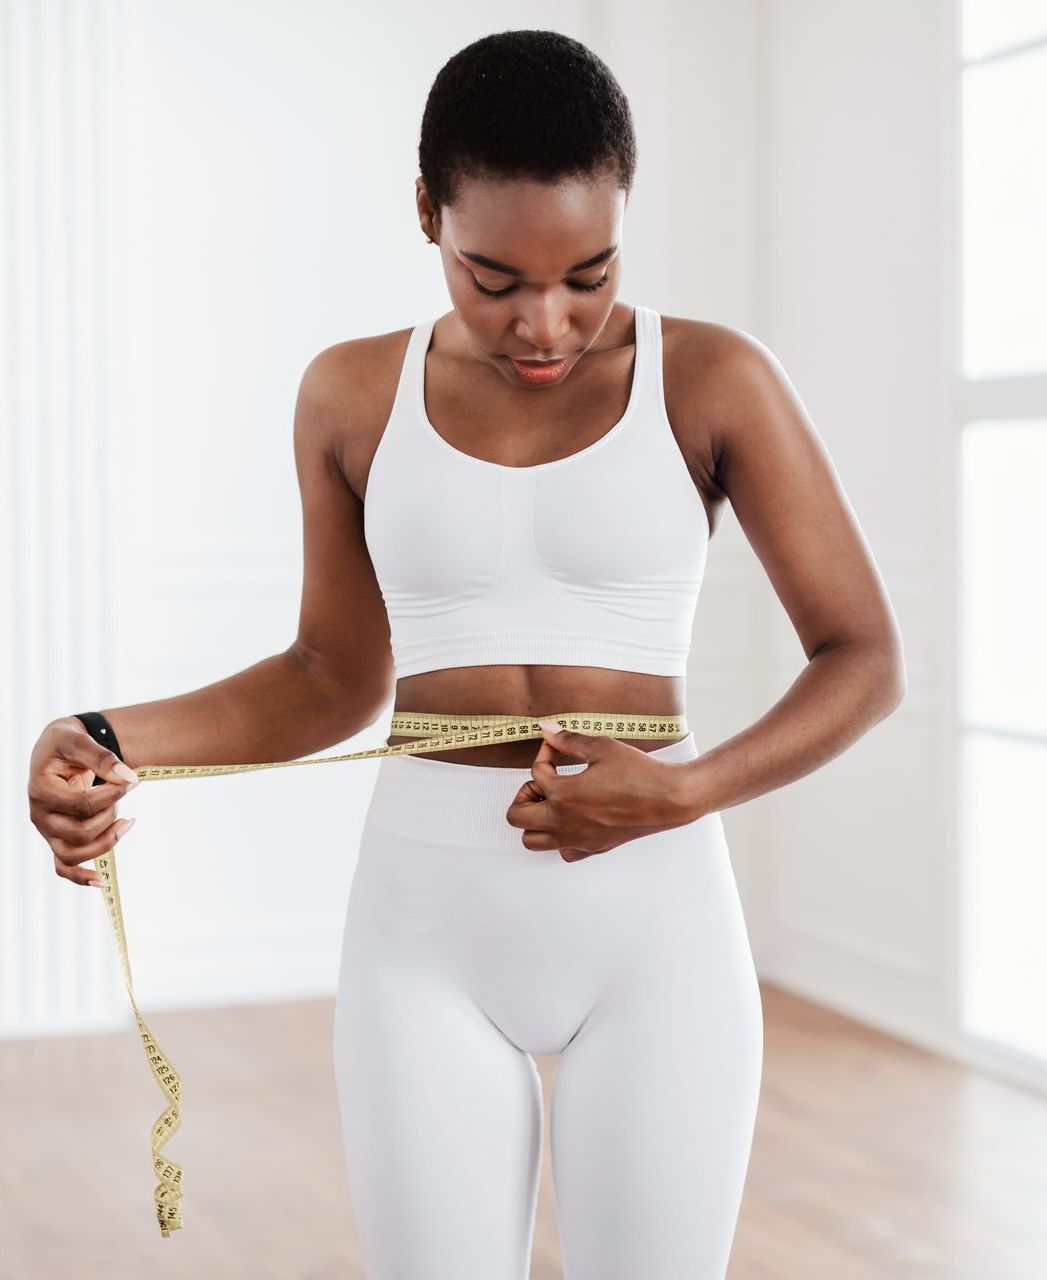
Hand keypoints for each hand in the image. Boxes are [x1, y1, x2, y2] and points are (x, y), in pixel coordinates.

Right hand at [27, 716, 140, 887]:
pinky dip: (81, 878)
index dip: (112, 795)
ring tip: (127, 820)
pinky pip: (63, 868)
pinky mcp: (56, 839)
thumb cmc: (66, 743)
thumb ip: (102, 758)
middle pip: (80, 833)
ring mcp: (47, 832)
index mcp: (40, 791)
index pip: (81, 805)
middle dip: (110, 815)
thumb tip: (129, 779)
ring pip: (74, 855)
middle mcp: (40, 816)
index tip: (132, 782)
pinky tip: (102, 881)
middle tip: (123, 795)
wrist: (58, 750)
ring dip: (107, 841)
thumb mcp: (80, 740)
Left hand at [504, 720, 693, 861]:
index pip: (535, 773)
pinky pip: (562, 851)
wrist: (669, 799)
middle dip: (524, 794)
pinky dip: (559, 838)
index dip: (545, 753)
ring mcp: (577, 839)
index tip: (557, 747)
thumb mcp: (601, 747)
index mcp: (563, 795)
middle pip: (516, 816)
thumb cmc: (639, 773)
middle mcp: (564, 822)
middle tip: (545, 781)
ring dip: (534, 819)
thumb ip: (568, 740)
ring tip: (553, 801)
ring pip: (532, 840)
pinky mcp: (593, 847)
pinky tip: (574, 818)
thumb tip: (546, 730)